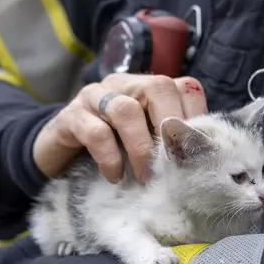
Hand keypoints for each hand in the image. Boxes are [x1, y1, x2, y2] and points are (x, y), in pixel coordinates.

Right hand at [33, 74, 207, 182]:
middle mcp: (124, 85)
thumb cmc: (112, 151)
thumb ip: (170, 142)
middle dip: (170, 129)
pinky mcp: (70, 117)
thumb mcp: (146, 144)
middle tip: (172, 167)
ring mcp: (95, 97)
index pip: (185, 87)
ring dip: (140, 148)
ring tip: (145, 178)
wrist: (58, 158)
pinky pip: (95, 132)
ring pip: (125, 109)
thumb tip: (204, 159)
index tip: (198, 152)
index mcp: (149, 88)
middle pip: (158, 88)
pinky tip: (114, 176)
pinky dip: (110, 158)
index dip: (197, 118)